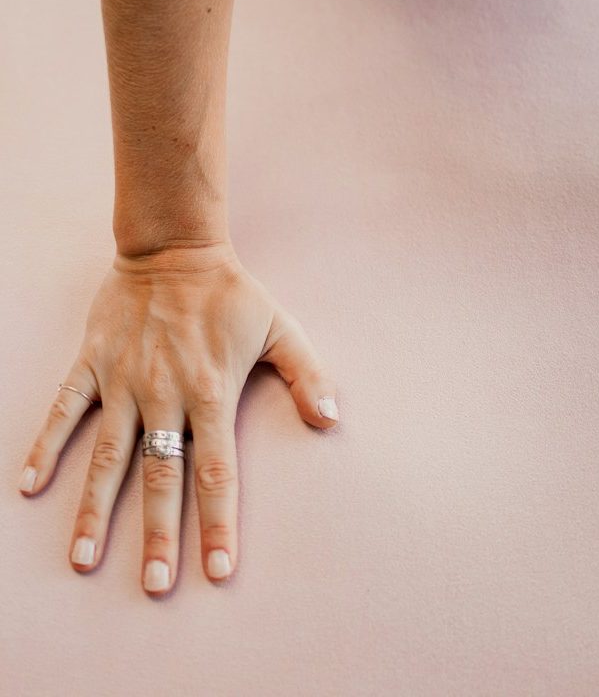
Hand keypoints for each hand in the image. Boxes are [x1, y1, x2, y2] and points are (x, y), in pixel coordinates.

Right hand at [17, 241, 339, 592]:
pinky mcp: (91, 364)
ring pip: (107, 456)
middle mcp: (165, 395)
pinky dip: (45, 445)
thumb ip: (308, 375)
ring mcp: (124, 381)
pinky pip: (63, 410)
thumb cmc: (232, 294)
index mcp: (212, 392)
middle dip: (160, 534)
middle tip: (156, 586)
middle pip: (161, 478)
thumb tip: (332, 420)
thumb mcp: (281, 328)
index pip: (217, 471)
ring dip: (95, 510)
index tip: (218, 569)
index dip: (219, 522)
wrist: (175, 249)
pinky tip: (29, 487)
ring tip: (84, 560)